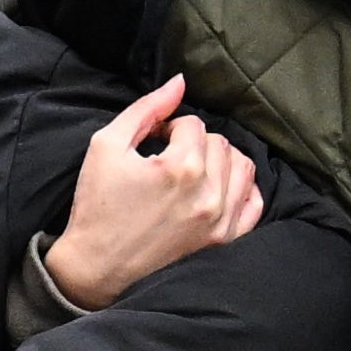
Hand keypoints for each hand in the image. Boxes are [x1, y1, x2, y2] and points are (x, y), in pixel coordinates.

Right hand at [45, 75, 261, 309]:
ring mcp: (221, 222)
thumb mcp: (107, 146)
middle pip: (220, 143)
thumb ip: (146, 109)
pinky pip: (254, 204)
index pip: (192, 125)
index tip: (153, 144)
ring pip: (242, 168)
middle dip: (195, 143)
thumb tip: (180, 82)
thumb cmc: (97, 206)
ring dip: (221, 161)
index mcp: (181, 167)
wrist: (96, 269)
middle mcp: (208, 194)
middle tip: (169, 158)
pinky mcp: (224, 242)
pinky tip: (220, 189)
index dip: (169, 128)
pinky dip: (242, 189)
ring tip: (195, 171)